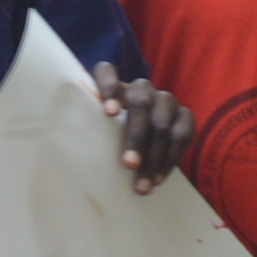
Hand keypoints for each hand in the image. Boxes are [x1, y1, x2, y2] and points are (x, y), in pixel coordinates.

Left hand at [90, 63, 193, 191]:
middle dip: (136, 135)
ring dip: (154, 156)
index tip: (110, 112)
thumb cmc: (108, 141)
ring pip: (163, 123)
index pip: (107, 72)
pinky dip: (170, 159)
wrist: (142, 148)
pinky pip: (182, 135)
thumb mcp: (95, 134)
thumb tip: (72, 160)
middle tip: (129, 164)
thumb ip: (86, 133)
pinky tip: (158, 178)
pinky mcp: (184, 116)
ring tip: (142, 184)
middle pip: (141, 102)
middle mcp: (141, 88)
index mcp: (113, 86)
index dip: (109, 88)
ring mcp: (165, 100)